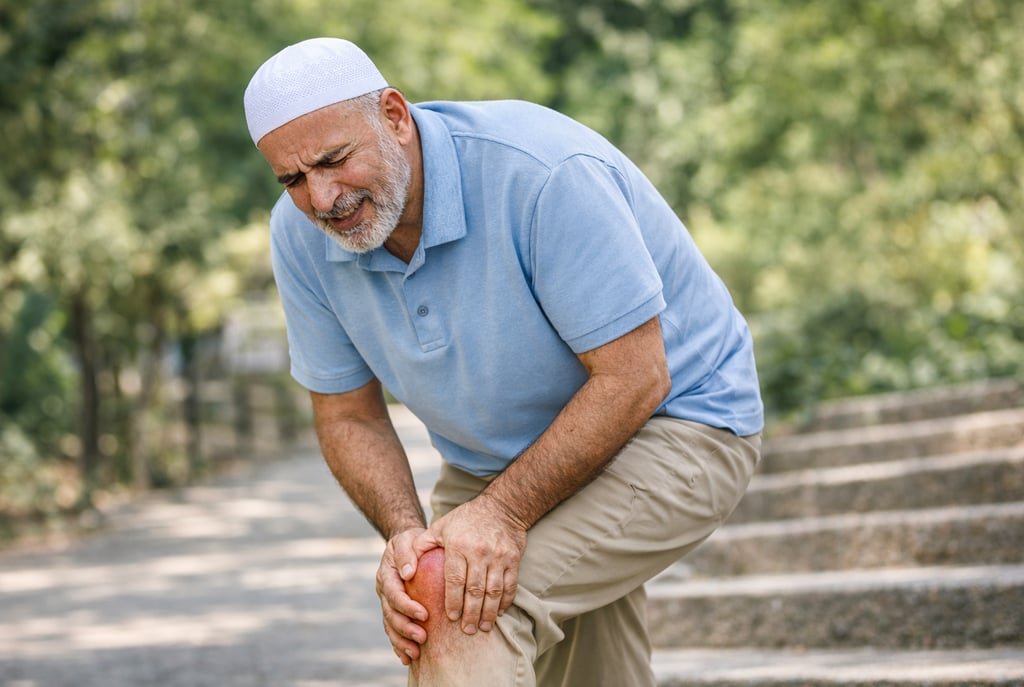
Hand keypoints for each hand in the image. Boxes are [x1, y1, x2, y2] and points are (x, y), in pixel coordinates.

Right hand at [376, 527, 429, 664]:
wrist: (407, 545)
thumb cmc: (411, 541)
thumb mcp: (408, 539)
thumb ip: (406, 553)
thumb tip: (408, 573)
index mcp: (386, 575)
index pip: (394, 594)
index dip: (407, 606)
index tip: (424, 615)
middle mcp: (384, 591)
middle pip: (390, 614)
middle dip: (405, 628)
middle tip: (422, 637)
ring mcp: (387, 602)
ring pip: (390, 626)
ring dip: (401, 641)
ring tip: (416, 652)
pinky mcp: (394, 610)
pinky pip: (393, 630)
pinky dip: (398, 644)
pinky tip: (407, 658)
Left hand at [416, 493, 527, 634]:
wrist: (501, 507)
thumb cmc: (465, 519)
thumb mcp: (440, 527)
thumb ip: (421, 546)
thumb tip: (405, 570)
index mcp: (458, 544)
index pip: (454, 579)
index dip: (453, 601)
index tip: (451, 617)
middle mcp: (479, 551)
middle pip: (475, 590)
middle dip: (471, 614)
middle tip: (467, 631)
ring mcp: (498, 555)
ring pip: (494, 591)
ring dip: (489, 613)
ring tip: (483, 627)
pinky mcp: (513, 558)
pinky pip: (510, 585)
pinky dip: (505, 601)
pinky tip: (499, 612)